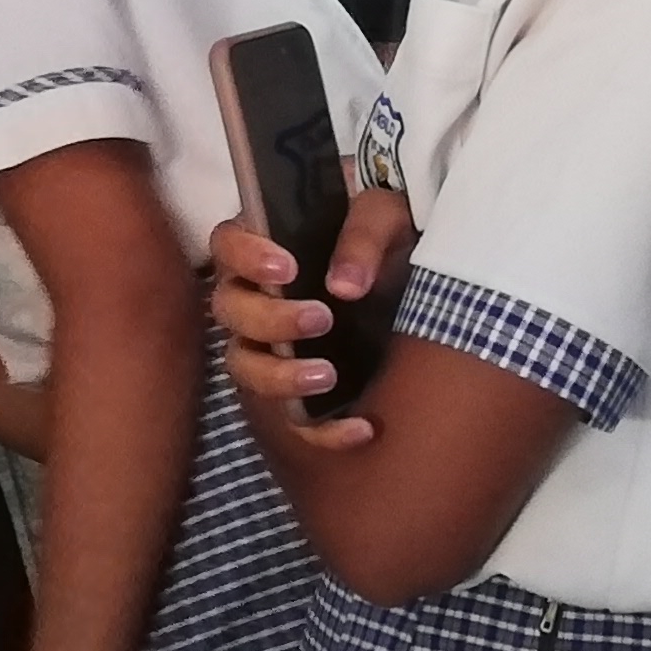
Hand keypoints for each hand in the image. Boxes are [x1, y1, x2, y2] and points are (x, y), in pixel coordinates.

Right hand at [206, 184, 415, 449]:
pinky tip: (363, 428)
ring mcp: (271, 348)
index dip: (244, 257)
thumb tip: (343, 286)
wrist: (425, 287)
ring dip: (280, 377)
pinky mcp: (300, 390)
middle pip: (230, 312)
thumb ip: (365, 234)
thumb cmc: (391, 241)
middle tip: (322, 319)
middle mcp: (255, 298)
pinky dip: (323, 431)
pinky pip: (294, 421)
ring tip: (328, 376)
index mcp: (266, 249)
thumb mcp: (388, 219)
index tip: (286, 270)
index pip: (225, 244)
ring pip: (246, 369)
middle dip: (270, 320)